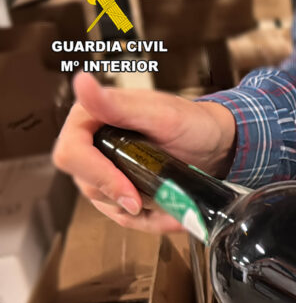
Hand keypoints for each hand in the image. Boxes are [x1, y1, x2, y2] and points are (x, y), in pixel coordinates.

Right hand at [52, 72, 236, 231]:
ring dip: (142, 212)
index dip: (97, 175)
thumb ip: (118, 105)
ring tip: (175, 206)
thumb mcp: (160, 114)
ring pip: (106, 204)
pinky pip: (126, 216)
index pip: (71, 154)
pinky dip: (151, 220)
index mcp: (92, 119)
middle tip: (155, 200)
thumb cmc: (193, 123)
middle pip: (87, 183)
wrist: (218, 145)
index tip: (127, 190)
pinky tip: (174, 215)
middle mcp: (93, 145)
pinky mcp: (123, 190)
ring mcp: (107, 170)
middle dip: (123, 197)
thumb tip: (83, 82)